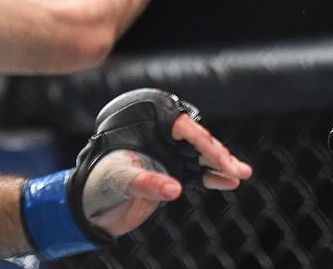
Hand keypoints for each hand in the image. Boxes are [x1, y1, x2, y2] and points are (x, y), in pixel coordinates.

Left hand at [81, 113, 251, 235]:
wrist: (90, 205)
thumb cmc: (98, 183)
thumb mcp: (119, 180)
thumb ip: (146, 183)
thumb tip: (176, 189)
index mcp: (148, 126)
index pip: (182, 127)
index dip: (204, 142)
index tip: (220, 159)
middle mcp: (161, 138)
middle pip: (197, 140)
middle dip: (218, 154)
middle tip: (236, 168)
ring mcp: (168, 155)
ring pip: (201, 157)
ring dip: (221, 165)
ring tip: (242, 173)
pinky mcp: (172, 172)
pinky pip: (198, 174)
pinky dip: (213, 178)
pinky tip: (229, 182)